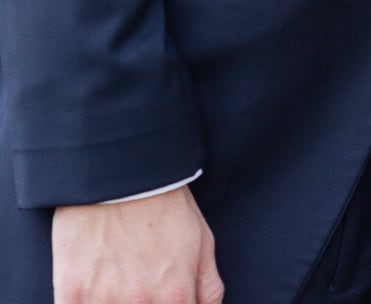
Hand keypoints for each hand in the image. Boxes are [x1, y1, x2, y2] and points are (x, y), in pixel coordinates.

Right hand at [52, 187, 222, 303]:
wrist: (120, 171)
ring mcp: (104, 301)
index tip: (165, 303)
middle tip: (139, 292)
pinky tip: (94, 297)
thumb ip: (208, 288)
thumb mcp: (201, 240)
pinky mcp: (71, 295)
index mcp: (176, 296)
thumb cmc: (164, 203)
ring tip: (119, 291)